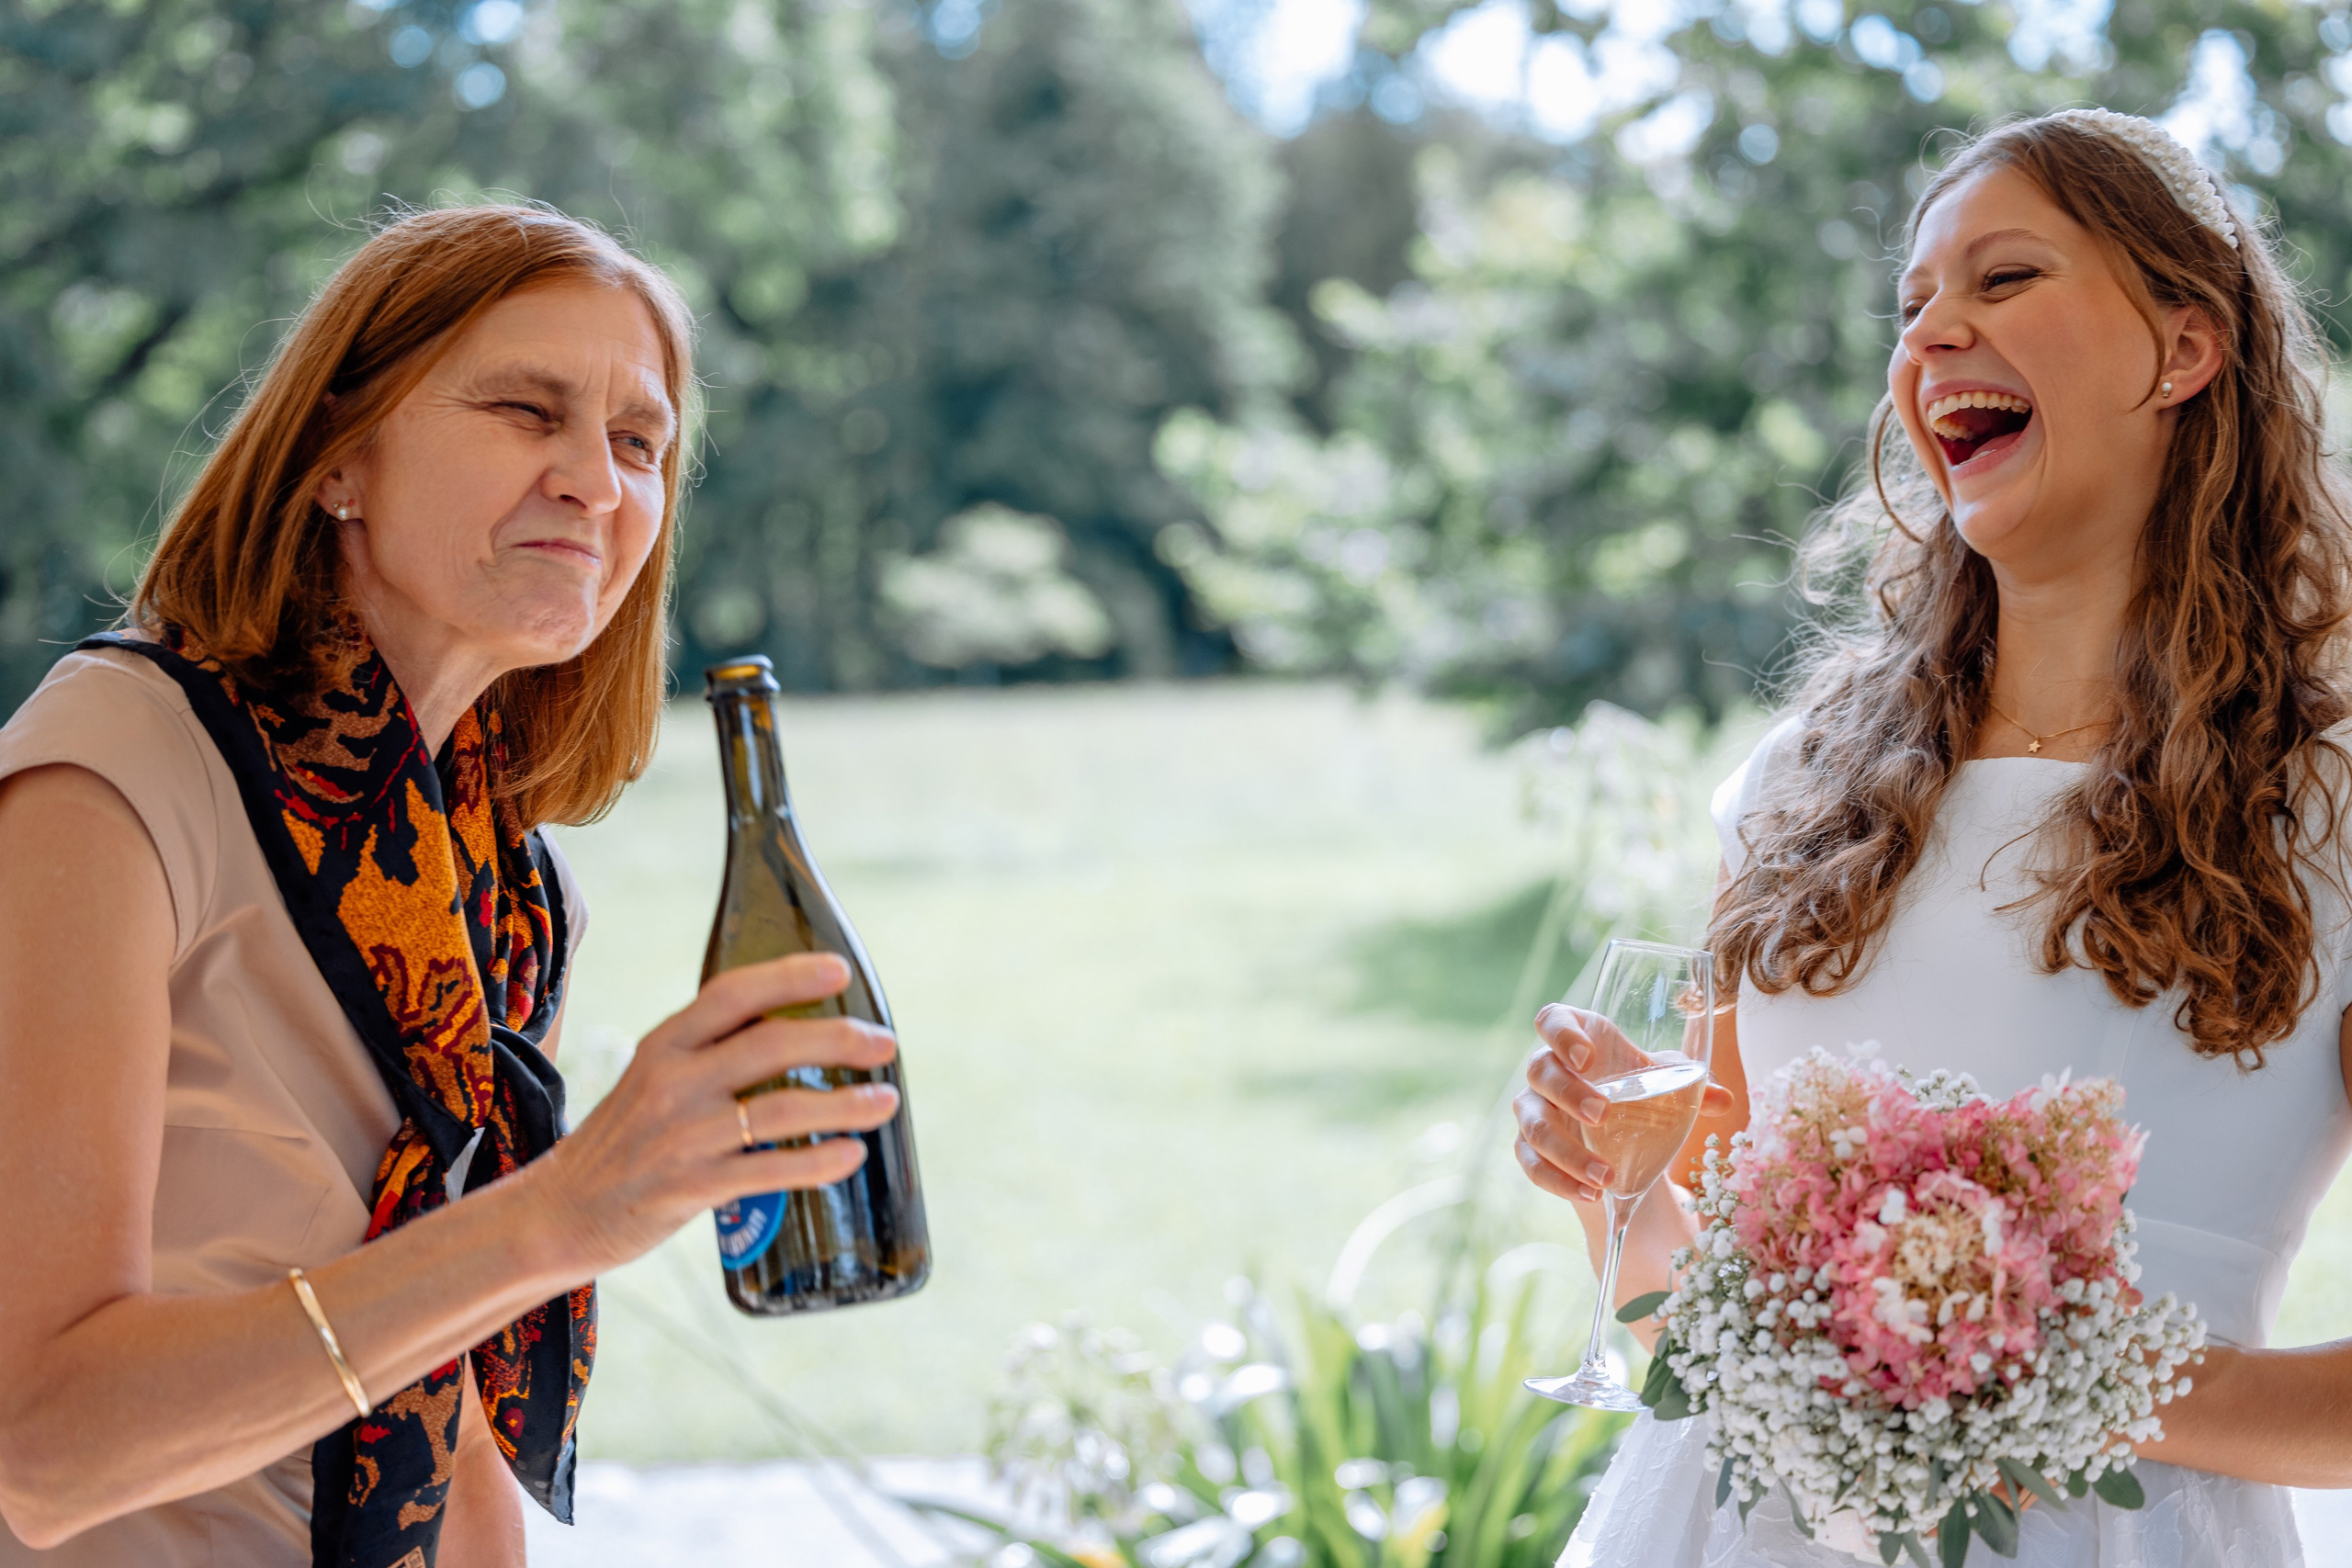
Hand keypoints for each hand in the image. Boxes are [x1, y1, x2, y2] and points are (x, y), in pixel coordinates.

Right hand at [522, 953, 901, 1276]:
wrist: (559, 1212)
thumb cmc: (622, 1142)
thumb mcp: (652, 1078)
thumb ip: (708, 1054)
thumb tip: (794, 1034)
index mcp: (664, 1043)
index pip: (733, 993)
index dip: (791, 976)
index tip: (841, 972)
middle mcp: (672, 1081)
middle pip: (770, 1044)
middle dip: (837, 1039)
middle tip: (884, 1043)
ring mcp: (682, 1136)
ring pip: (782, 1109)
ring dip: (846, 1104)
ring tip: (887, 1101)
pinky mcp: (690, 1188)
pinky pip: (770, 1170)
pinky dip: (819, 1162)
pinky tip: (852, 1156)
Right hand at [1513, 1003, 1733, 1204]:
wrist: (1620, 1135)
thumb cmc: (1638, 1091)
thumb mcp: (1665, 1084)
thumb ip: (1692, 1087)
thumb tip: (1722, 1098)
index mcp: (1577, 1038)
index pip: (1552, 1020)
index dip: (1561, 1034)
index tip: (1586, 1057)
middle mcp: (1546, 1069)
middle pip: (1539, 1071)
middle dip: (1568, 1093)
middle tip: (1603, 1115)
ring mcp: (1533, 1109)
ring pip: (1534, 1125)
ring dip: (1567, 1152)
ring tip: (1605, 1177)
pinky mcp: (1529, 1147)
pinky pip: (1531, 1163)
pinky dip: (1559, 1180)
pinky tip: (1590, 1194)